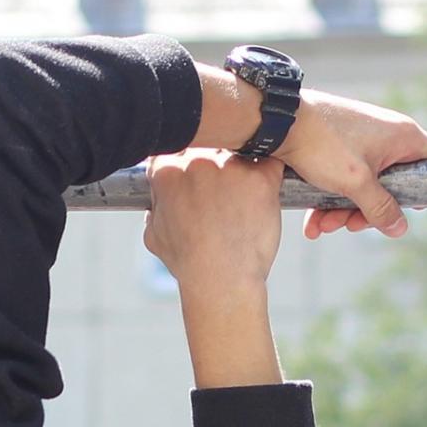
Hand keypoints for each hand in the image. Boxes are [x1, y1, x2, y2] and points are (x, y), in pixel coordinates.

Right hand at [145, 148, 284, 290]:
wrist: (222, 281)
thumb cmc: (190, 264)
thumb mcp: (155, 236)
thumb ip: (155, 208)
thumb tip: (157, 198)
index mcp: (166, 171)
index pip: (177, 148)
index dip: (189, 163)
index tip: (198, 180)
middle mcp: (196, 161)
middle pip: (210, 145)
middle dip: (215, 163)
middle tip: (223, 189)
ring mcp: (229, 167)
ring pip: (239, 151)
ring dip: (241, 166)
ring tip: (243, 195)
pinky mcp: (260, 179)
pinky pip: (271, 163)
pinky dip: (271, 174)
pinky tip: (266, 189)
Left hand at [277, 90, 426, 239]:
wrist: (279, 121)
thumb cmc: (322, 144)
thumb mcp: (356, 183)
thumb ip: (381, 207)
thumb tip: (401, 228)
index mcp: (403, 136)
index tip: (414, 208)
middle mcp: (388, 135)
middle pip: (396, 184)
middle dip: (372, 211)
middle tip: (351, 226)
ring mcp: (364, 141)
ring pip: (366, 186)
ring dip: (345, 211)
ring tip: (322, 225)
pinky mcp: (341, 147)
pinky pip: (345, 180)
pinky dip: (331, 201)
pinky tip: (312, 222)